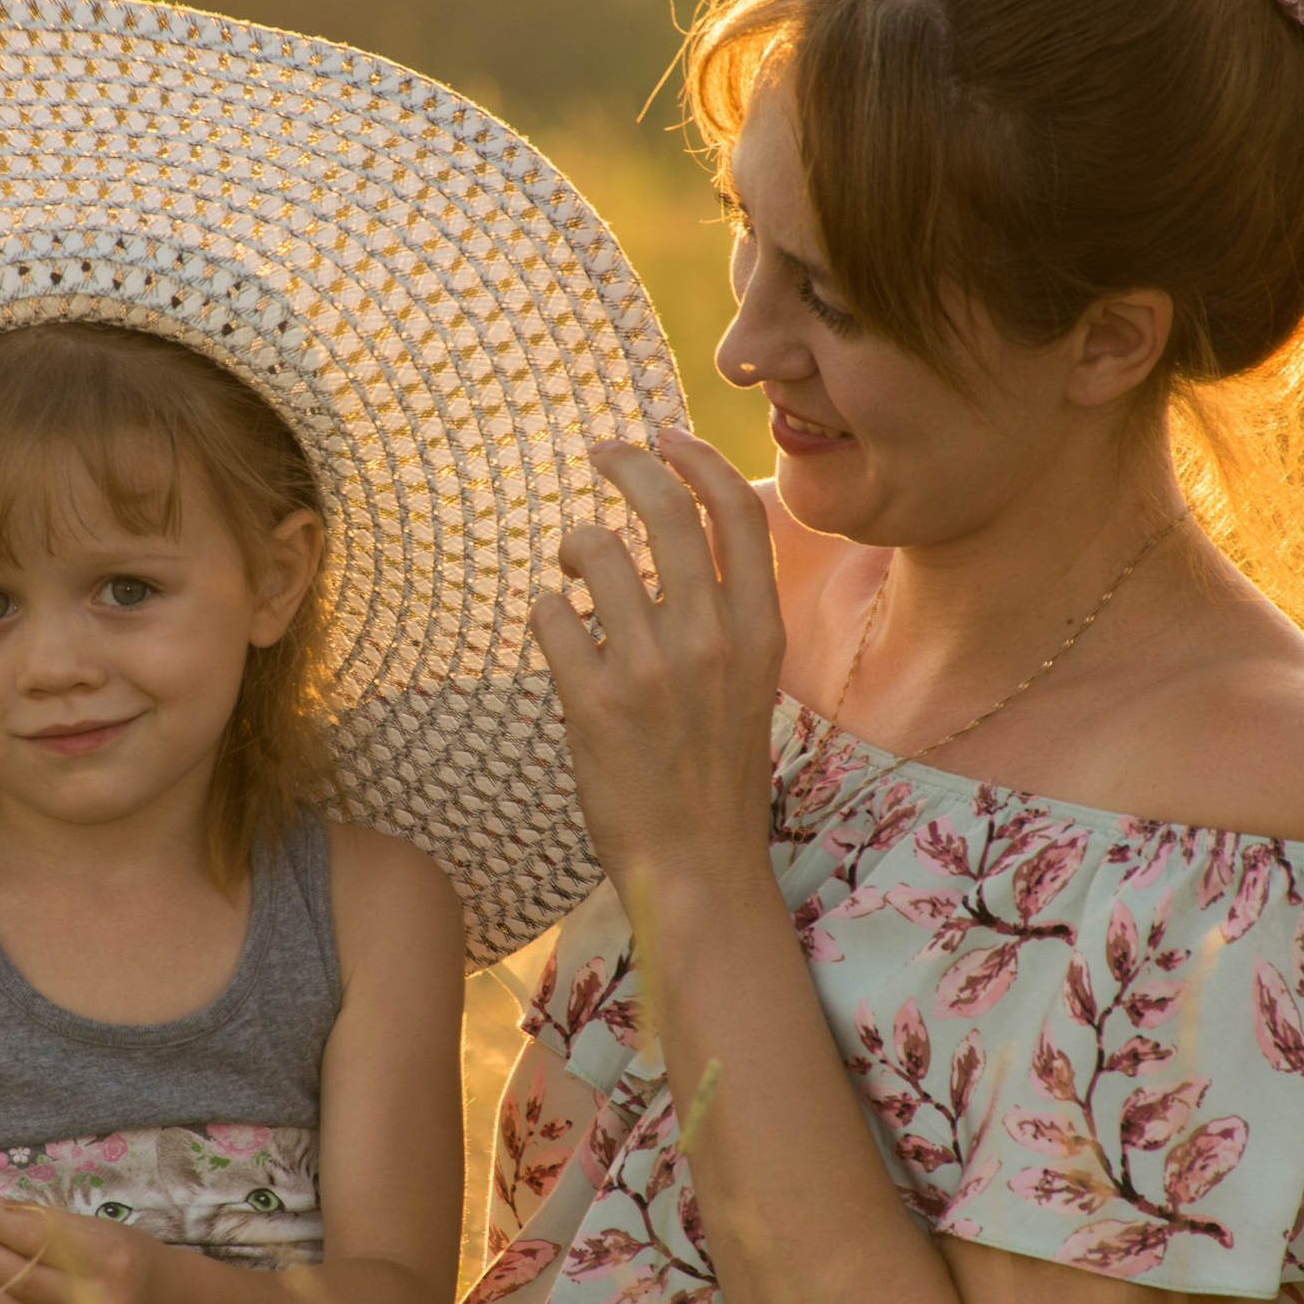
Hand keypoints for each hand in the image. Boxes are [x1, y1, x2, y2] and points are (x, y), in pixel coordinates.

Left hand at [529, 432, 784, 913]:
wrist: (697, 867)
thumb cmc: (716, 774)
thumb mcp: (750, 684)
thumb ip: (726, 615)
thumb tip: (675, 540)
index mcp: (760, 630)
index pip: (737, 511)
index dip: (697, 459)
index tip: (663, 436)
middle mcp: (712, 638)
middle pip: (665, 507)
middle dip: (627, 462)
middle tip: (600, 451)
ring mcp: (652, 669)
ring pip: (594, 551)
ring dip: (573, 545)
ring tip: (568, 566)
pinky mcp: (593, 701)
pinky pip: (550, 614)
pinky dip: (543, 609)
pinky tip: (551, 626)